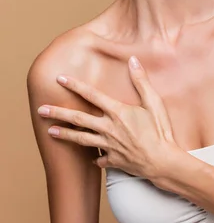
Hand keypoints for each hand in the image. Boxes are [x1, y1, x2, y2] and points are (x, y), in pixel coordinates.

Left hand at [37, 56, 180, 183]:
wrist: (163, 162)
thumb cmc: (161, 131)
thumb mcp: (154, 102)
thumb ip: (141, 81)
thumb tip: (133, 60)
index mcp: (117, 112)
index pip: (91, 95)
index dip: (74, 85)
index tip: (59, 79)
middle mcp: (109, 128)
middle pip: (78, 119)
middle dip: (58, 113)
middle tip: (41, 110)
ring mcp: (109, 146)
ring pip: (81, 139)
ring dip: (65, 135)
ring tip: (49, 132)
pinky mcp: (113, 160)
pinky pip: (99, 159)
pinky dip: (95, 158)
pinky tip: (92, 159)